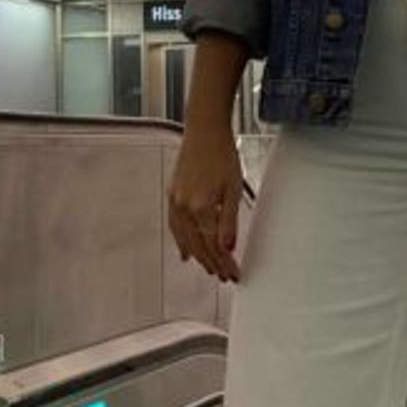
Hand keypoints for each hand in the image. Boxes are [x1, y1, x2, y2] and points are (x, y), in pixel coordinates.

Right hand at [168, 128, 245, 283]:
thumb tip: (228, 247)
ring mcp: (176, 202)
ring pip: (186, 239)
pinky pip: (175, 227)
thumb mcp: (234, 189)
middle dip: (213, 263)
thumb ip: (229, 221)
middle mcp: (184, 208)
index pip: (215, 246)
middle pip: (199, 246)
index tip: (234, 273)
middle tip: (224, 276)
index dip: (225, 262)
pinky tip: (185, 252)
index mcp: (201, 208)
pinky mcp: (173, 196)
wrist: (205, 131)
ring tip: (209, 269)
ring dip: (198, 257)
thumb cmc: (222, 154)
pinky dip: (182, 242)